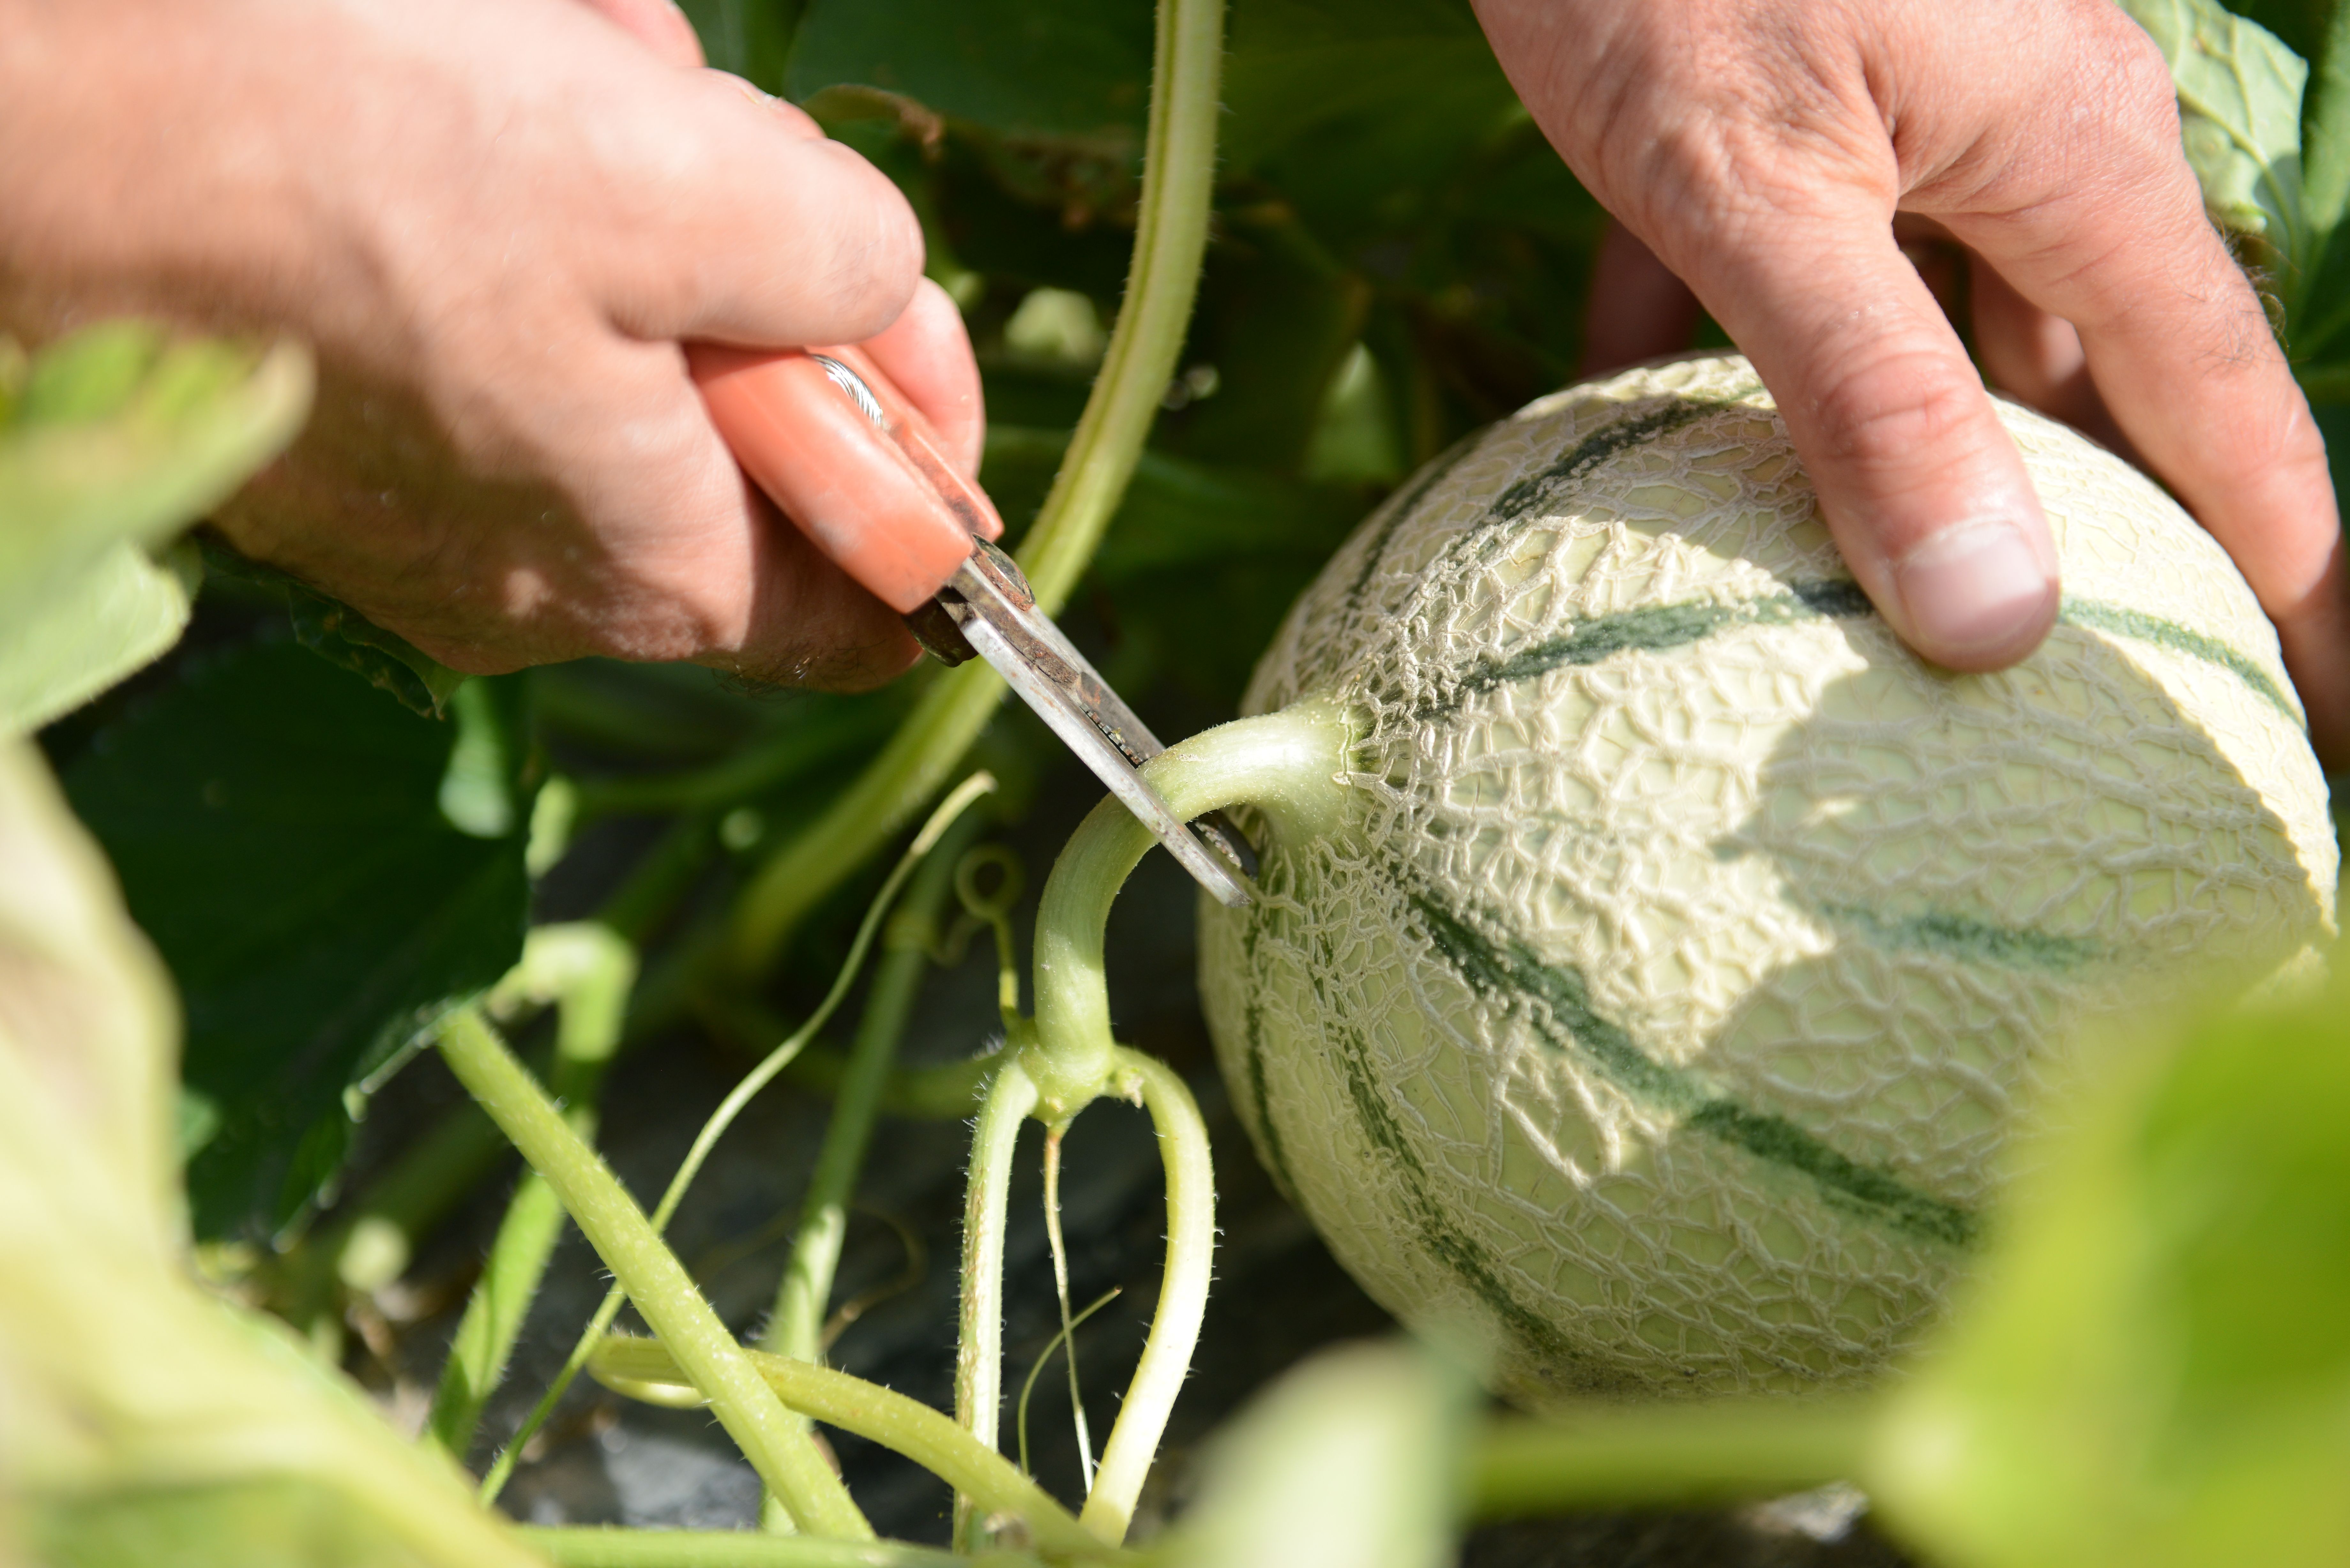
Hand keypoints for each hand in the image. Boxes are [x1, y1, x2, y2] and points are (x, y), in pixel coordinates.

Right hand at [0, 0, 984, 689]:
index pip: (866, 608)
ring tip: (566, 64)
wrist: (28, 119)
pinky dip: (524, 194)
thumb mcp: (677, 178)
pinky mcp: (347, 412)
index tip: (913, 335)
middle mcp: (539, 572)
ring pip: (622, 339)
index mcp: (648, 565)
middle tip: (698, 129)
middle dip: (752, 267)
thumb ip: (837, 262)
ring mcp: (429, 499)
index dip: (927, 474)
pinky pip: (502, 306)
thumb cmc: (347, 154)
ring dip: (633, 191)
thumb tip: (879, 291)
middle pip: (744, 437)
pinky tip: (476, 81)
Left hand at [1474, 0, 2349, 761]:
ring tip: (1874, 630)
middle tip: (2082, 705)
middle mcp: (2021, 161)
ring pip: (1925, 358)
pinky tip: (1637, 458)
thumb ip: (1869, 399)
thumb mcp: (1754, 194)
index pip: (2230, 428)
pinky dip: (1706, 375)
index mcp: (2072, 174)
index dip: (2288, 590)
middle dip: (2080, 549)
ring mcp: (1905, 146)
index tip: (2312, 731)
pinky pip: (1776, 296)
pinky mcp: (1786, 140)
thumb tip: (1990, 620)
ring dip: (1885, 475)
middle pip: (2085, 403)